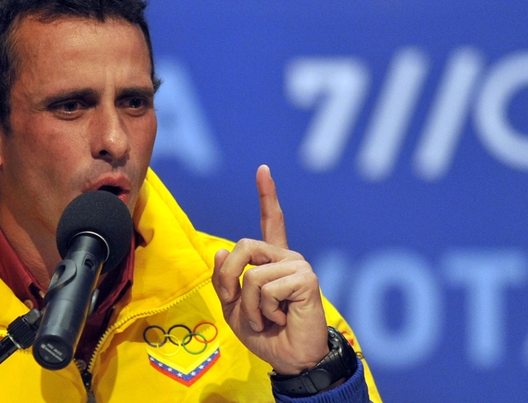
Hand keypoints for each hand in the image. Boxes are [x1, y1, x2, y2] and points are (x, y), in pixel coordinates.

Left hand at [212, 165, 328, 374]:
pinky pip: (267, 288)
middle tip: (240, 305)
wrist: (290, 359)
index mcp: (272, 261)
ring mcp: (298, 266)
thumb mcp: (234, 309)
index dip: (267, 195)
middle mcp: (287, 257)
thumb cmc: (265, 334)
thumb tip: (222, 250)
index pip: (271, 222)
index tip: (263, 169)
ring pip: (252, 274)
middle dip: (229, 279)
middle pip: (243, 246)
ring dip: (250, 306)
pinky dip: (265, 310)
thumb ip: (225, 281)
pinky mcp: (305, 279)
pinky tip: (280, 318)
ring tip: (268, 318)